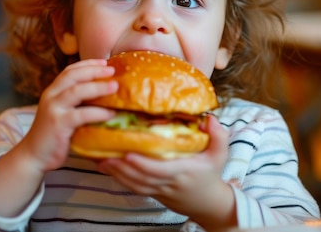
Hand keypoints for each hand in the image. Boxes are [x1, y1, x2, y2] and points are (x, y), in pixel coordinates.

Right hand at [19, 59, 117, 173]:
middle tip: (112, 70)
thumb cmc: (53, 135)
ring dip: (97, 87)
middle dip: (94, 70)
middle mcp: (51, 96)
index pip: (69, 71)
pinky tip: (110, 113)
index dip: (87, 64)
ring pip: (76, 91)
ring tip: (115, 86)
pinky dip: (97, 112)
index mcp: (52, 91)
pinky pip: (81, 114)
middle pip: (73, 76)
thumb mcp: (62, 113)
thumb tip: (104, 96)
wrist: (34, 155)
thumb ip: (76, 103)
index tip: (105, 62)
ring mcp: (53, 109)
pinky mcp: (58, 124)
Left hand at [97, 114, 236, 228]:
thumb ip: (218, 136)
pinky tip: (104, 166)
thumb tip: (210, 118)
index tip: (128, 152)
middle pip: (140, 178)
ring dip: (116, 173)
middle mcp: (167, 182)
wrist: (206, 203)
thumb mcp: (219, 155)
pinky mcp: (150, 192)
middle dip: (122, 167)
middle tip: (105, 152)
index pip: (159, 170)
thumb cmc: (210, 175)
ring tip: (101, 157)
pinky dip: (117, 178)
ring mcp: (157, 189)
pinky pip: (132, 187)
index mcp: (182, 171)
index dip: (142, 164)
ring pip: (133, 184)